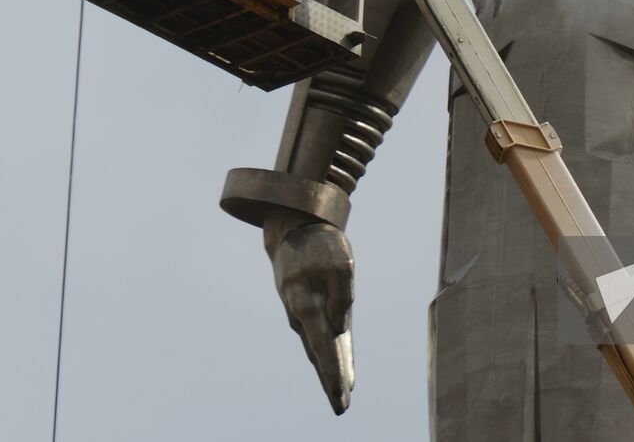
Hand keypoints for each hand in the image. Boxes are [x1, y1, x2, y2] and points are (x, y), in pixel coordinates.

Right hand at [265, 218, 355, 413]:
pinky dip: (327, 348)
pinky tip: (338, 361)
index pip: (324, 347)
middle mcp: (301, 314)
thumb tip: (339, 329)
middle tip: (341, 406)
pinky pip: (318, 331)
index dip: (334, 373)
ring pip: (317, 345)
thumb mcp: (341, 263)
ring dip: (328, 367)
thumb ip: (342, 297)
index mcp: (307, 305)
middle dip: (330, 380)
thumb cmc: (318, 243)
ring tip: (340, 391)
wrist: (290, 227)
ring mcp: (300, 310)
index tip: (342, 397)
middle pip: (319, 353)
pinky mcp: (305, 304)